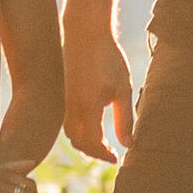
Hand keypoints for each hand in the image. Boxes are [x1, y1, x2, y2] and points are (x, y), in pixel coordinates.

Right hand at [64, 24, 133, 161]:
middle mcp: (72, 108)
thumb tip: (128, 144)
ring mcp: (65, 101)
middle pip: (79, 143)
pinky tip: (91, 127)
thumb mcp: (122, 89)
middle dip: (94, 152)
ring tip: (102, 144)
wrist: (86, 33)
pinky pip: (67, 121)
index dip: (104, 155)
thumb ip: (125, 119)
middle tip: (111, 154)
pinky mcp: (63, 94)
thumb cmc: (108, 59)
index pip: (92, 144)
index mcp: (87, 108)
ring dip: (84, 143)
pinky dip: (78, 131)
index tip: (117, 159)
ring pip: (70, 133)